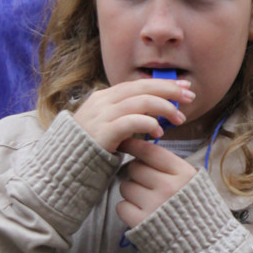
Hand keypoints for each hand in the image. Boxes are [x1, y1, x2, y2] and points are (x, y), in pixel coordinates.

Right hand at [72, 78, 192, 152]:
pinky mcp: (102, 132)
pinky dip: (149, 123)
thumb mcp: (108, 127)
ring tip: (178, 119)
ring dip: (164, 108)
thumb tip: (154, 114)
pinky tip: (158, 133)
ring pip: (141, 101)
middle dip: (170, 90)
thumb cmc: (90, 150)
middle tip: (190, 97)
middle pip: (143, 87)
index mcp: (104, 97)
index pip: (139, 84)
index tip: (184, 88)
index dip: (164, 85)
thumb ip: (126, 117)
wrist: (62, 169)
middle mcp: (102, 101)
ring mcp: (101, 115)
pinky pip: (131, 120)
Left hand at [116, 137, 195, 228]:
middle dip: (136, 174)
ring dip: (132, 192)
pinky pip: (121, 206)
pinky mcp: (141, 223)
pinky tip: (141, 213)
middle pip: (135, 168)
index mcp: (183, 173)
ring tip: (147, 201)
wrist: (204, 244)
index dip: (134, 145)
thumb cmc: (197, 210)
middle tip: (147, 185)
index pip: (151, 152)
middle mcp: (168, 187)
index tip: (125, 143)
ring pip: (126, 186)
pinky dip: (127, 209)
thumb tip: (143, 152)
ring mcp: (154, 205)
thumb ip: (171, 167)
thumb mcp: (193, 182)